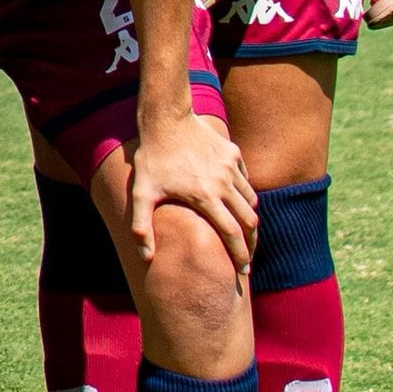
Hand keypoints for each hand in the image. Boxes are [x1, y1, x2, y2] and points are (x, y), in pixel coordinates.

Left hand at [119, 112, 257, 274]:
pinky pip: (245, 181)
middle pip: (249, 221)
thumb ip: (142, 226)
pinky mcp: (233, 154)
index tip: (243, 272)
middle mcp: (224, 184)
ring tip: (243, 232)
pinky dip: (245, 194)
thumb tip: (146, 256)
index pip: (232, 234)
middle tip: (247, 258)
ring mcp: (231, 167)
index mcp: (205, 197)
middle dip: (251, 243)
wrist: (166, 119)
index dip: (240, 255)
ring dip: (249, 219)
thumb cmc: (152, 158)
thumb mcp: (141, 194)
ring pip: (251, 201)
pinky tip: (236, 202)